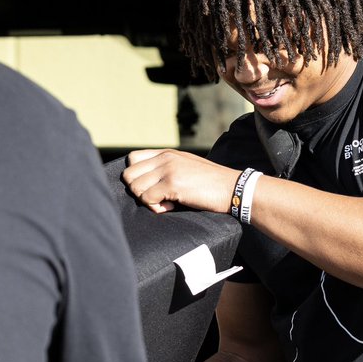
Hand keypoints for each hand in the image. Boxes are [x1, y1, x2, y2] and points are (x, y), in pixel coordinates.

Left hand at [122, 148, 239, 214]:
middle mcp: (165, 158)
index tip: (152, 187)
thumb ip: (167, 168)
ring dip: (147, 200)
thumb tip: (147, 182)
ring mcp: (168, 170)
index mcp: (167, 153)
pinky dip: (156, 208)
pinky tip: (172, 206)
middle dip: (138, 191)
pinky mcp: (173, 184)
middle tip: (157, 197)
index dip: (137, 177)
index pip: (132, 159)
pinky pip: (147, 199)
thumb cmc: (211, 183)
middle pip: (129, 175)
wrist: (233, 188)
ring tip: (166, 202)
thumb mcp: (187, 167)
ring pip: (135, 188)